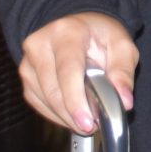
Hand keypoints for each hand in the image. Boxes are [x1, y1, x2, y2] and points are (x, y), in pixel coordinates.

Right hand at [19, 12, 138, 133]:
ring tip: (88, 116)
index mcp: (66, 32)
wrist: (79, 26)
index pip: (67, 71)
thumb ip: (123, 72)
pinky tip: (73, 112)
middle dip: (74, 115)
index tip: (88, 122)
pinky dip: (58, 115)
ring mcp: (29, 61)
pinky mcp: (26, 76)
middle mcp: (40, 44)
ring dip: (68, 117)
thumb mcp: (122, 45)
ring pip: (46, 101)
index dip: (76, 100)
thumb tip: (124, 102)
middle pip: (53, 91)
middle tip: (95, 125)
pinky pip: (40, 104)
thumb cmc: (100, 35)